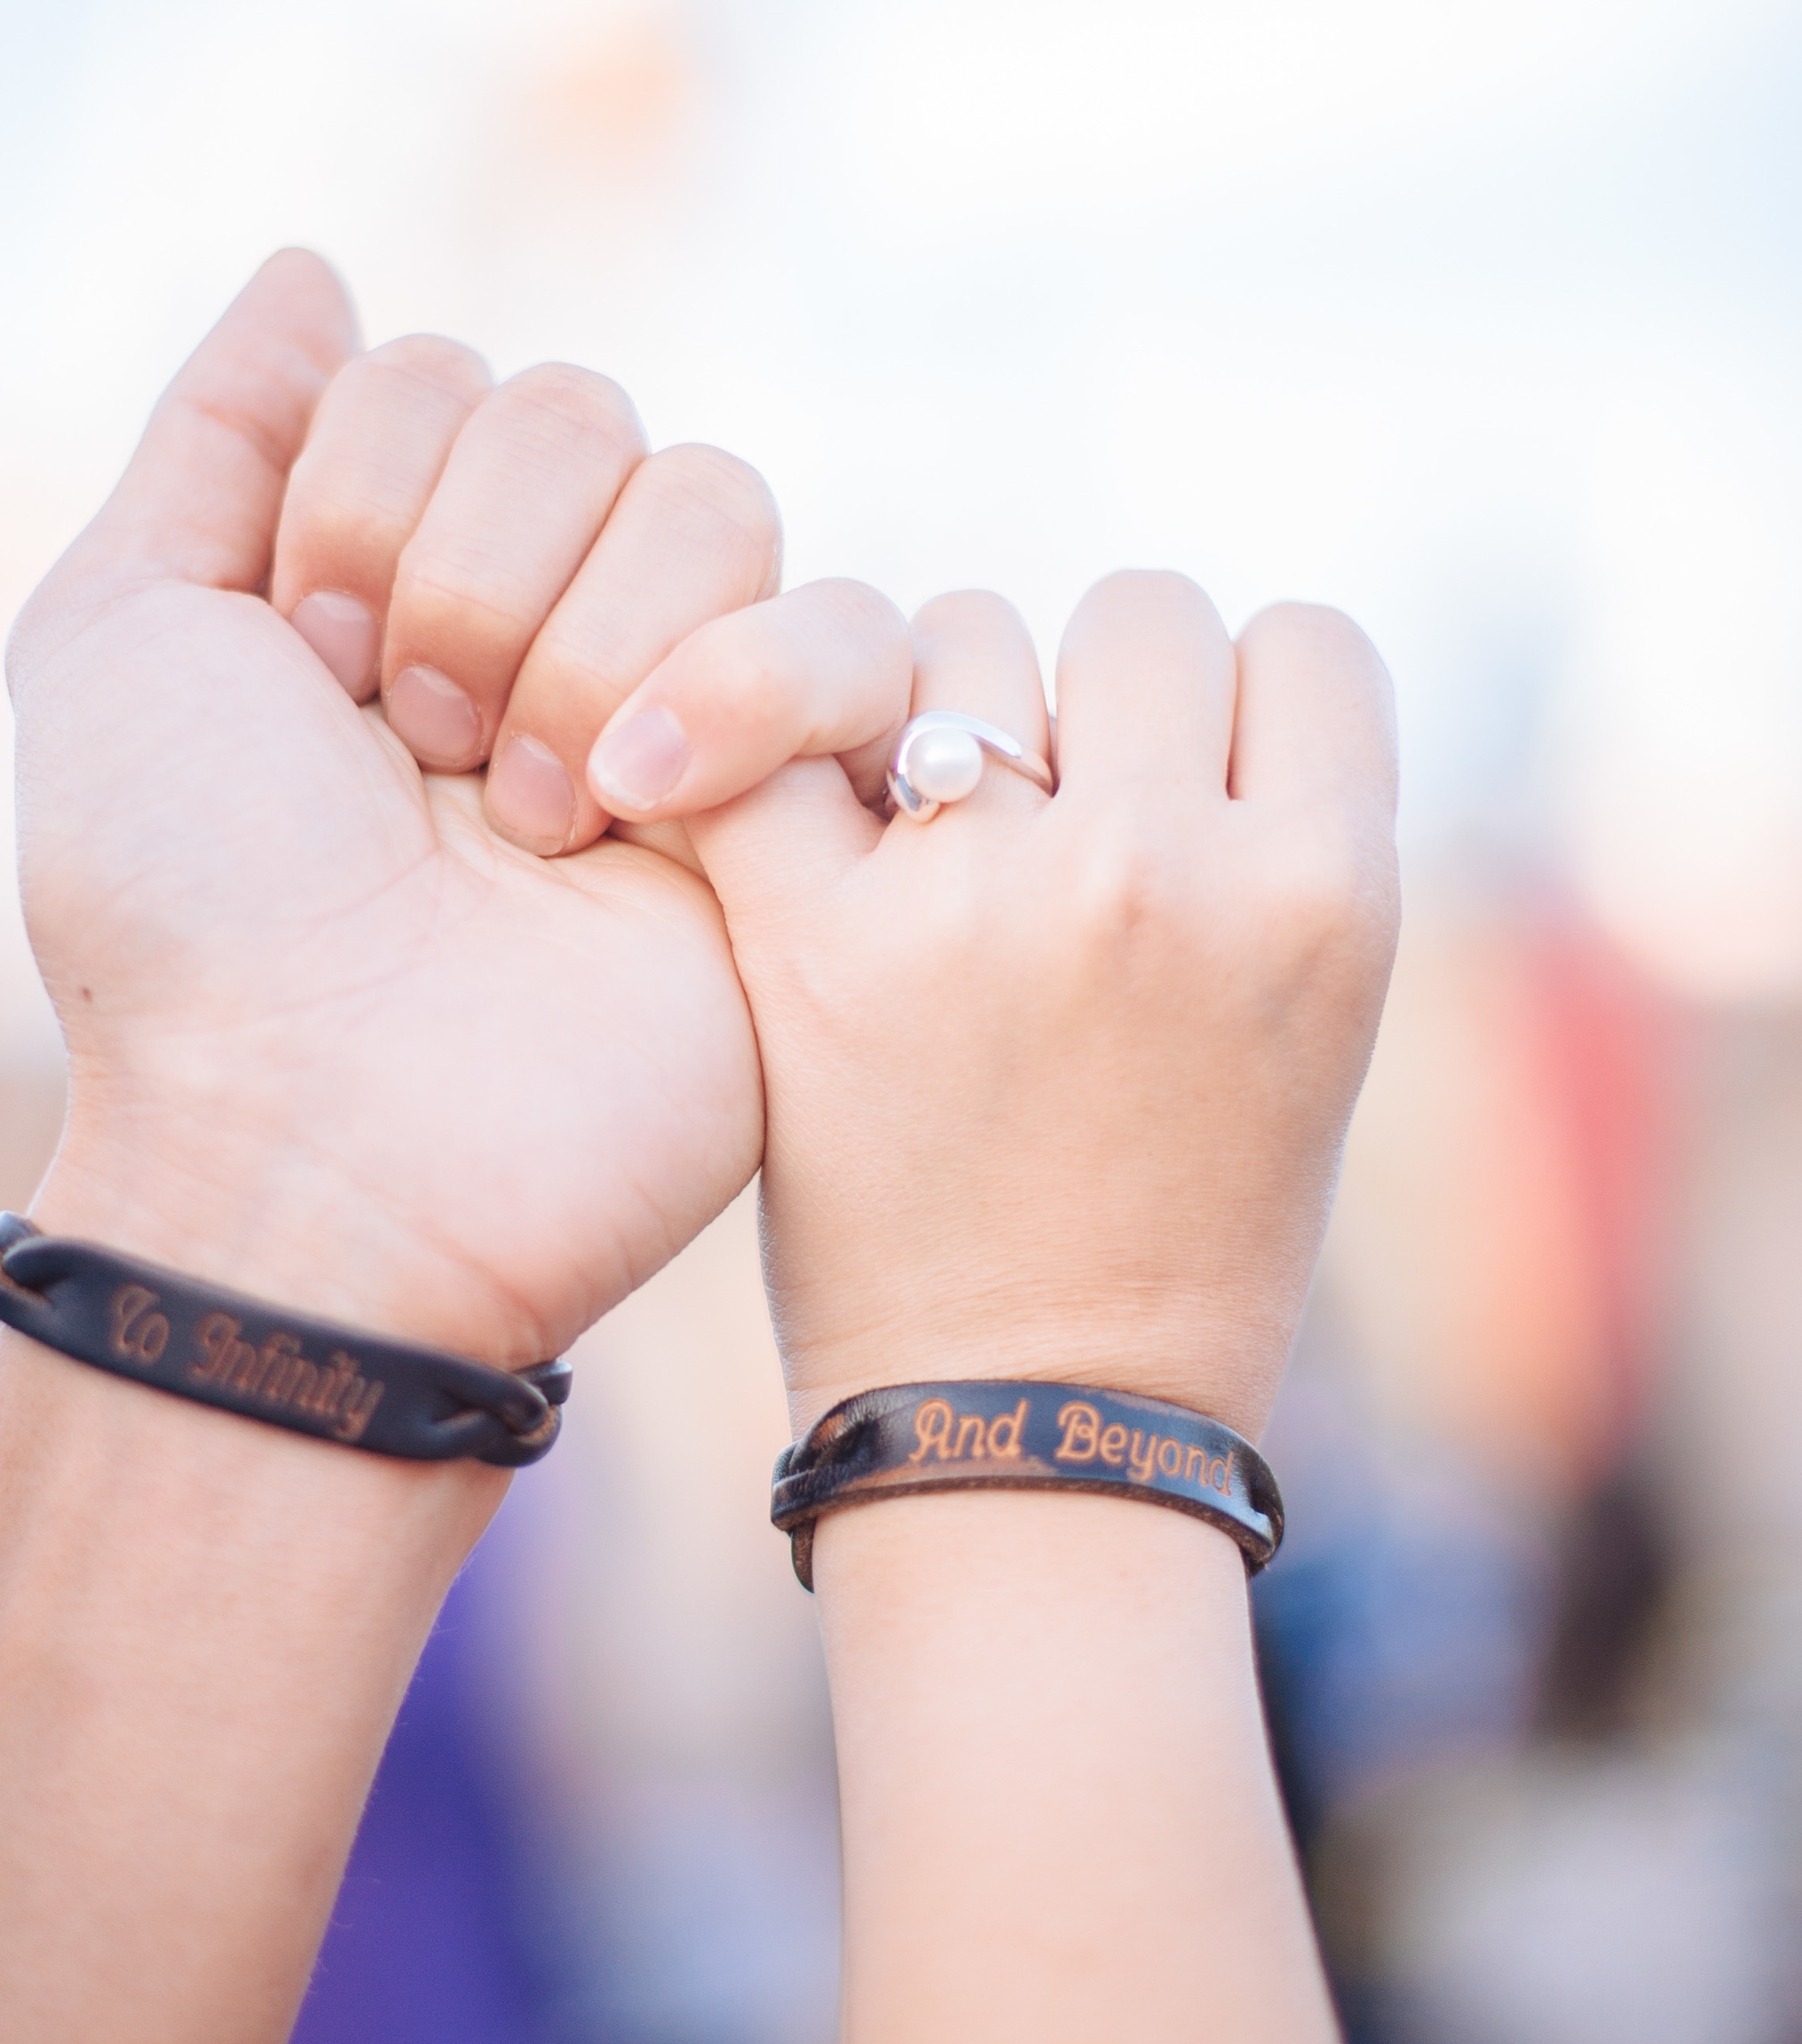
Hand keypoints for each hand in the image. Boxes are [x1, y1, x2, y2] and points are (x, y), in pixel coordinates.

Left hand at [9, 253, 908, 1370]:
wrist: (322, 1142)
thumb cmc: (190, 911)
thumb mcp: (116, 641)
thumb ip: (216, 436)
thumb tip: (314, 268)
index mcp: (393, 572)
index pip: (444, 376)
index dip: (363, 499)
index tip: (304, 680)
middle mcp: (542, 621)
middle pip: (583, 410)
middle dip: (465, 572)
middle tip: (409, 751)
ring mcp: (684, 706)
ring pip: (715, 494)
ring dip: (588, 647)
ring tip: (525, 822)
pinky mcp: (805, 806)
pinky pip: (856, 628)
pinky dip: (751, 688)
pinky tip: (651, 812)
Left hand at [593, 572, 1399, 1438]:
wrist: (1034, 1429)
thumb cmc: (1181, 1235)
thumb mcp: (1313, 1023)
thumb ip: (1259, 834)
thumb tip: (1134, 663)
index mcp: (1326, 894)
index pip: (1299, 642)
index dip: (1240, 702)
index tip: (1196, 785)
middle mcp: (1166, 871)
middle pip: (1133, 614)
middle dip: (1091, 701)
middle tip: (1058, 825)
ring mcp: (986, 903)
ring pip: (957, 634)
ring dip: (937, 709)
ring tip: (935, 851)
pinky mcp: (815, 947)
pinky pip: (771, 727)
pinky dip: (740, 723)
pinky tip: (717, 767)